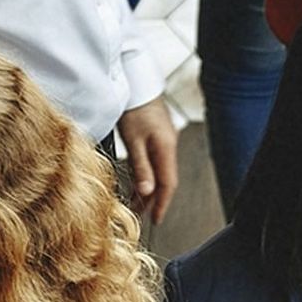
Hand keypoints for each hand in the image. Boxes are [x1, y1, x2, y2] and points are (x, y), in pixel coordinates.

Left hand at [116, 98, 178, 223]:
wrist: (135, 80)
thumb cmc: (133, 107)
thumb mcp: (134, 140)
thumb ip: (141, 167)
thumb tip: (147, 192)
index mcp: (166, 149)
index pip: (168, 185)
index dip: (161, 204)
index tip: (155, 220)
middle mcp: (168, 146)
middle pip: (163, 180)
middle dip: (153, 199)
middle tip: (141, 215)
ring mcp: (163, 140)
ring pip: (158, 170)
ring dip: (148, 187)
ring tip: (135, 201)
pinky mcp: (156, 134)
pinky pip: (153, 161)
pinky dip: (146, 173)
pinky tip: (136, 179)